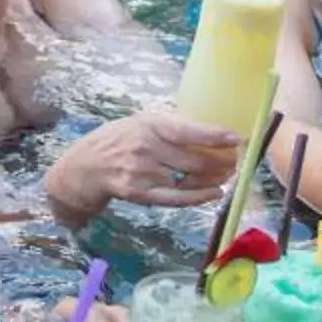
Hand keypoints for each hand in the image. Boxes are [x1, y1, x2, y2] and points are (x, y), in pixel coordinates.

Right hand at [46, 110, 239, 221]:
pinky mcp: (141, 194)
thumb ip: (171, 128)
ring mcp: (143, 173)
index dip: (215, 136)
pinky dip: (200, 197)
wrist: (85, 167)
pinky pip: (177, 198)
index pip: (188, 131)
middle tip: (234, 161)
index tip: (236, 139)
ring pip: (189, 180)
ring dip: (214, 179)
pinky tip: (215, 193)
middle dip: (220, 162)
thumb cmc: (118, 140)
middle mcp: (146, 148)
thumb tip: (211, 133)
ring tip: (227, 175)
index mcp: (149, 125)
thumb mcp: (141, 123)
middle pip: (194, 160)